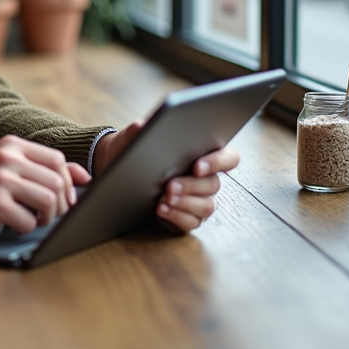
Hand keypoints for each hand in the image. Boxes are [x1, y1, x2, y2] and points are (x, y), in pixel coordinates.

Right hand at [0, 135, 90, 236]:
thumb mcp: (3, 165)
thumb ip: (39, 167)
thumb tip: (84, 176)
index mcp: (11, 145)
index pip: (57, 160)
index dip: (67, 183)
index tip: (62, 199)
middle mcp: (7, 159)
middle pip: (57, 182)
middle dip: (60, 205)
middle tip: (47, 215)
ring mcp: (0, 181)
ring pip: (48, 201)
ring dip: (46, 217)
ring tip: (34, 220)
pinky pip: (29, 221)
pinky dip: (25, 228)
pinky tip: (12, 224)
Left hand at [92, 123, 240, 233]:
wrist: (120, 173)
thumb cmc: (135, 152)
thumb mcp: (131, 139)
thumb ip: (137, 132)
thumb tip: (140, 126)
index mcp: (203, 154)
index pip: (228, 158)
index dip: (218, 162)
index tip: (197, 166)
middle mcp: (206, 179)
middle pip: (213, 184)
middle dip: (191, 185)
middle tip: (169, 186)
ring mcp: (199, 199)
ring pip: (206, 206)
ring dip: (185, 203)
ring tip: (164, 199)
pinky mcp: (188, 217)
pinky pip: (192, 222)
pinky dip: (177, 217)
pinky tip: (160, 210)